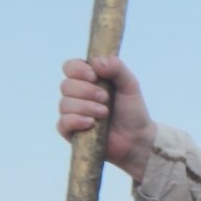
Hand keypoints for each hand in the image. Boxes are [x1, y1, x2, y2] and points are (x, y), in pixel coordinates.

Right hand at [58, 55, 156, 178]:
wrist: (137, 138)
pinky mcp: (69, 131)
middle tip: (106, 99)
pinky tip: (91, 124)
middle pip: (66, 85)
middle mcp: (76, 95)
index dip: (78, 70)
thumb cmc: (132, 110)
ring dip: (87, 107)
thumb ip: (117, 69)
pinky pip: (63, 123)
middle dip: (87, 91)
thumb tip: (96, 61)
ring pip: (65, 104)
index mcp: (88, 80)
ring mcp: (71, 113)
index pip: (70, 67)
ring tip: (105, 114)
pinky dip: (77, 121)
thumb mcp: (130, 85)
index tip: (94, 76)